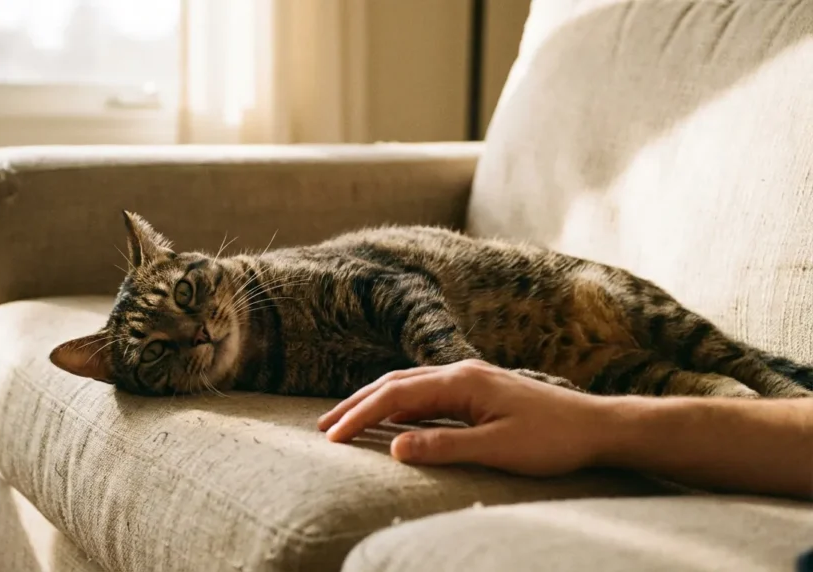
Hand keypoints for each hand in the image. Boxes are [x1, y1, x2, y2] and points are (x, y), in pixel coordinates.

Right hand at [317, 359, 611, 476]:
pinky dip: (398, 403)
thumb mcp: (497, 449)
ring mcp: (469, 377)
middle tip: (324, 428)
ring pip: (408, 384)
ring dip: (374, 401)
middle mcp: (460, 371)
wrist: (597, 426)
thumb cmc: (552, 439)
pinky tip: (392, 418)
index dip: (360, 416)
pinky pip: (426, 392)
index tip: (332, 438)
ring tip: (346, 419)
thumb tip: (393, 449)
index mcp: (460, 381)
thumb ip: (444, 446)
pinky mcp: (478, 388)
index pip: (395, 396)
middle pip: (394, 383)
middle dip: (356, 404)